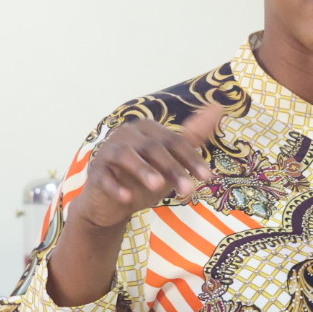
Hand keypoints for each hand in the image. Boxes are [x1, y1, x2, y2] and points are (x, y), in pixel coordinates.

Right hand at [70, 106, 221, 230]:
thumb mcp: (172, 160)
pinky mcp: (95, 170)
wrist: (113, 203)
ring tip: (158, 186)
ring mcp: (108, 150)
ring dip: (143, 170)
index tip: (208, 178)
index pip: (174, 141)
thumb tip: (218, 108)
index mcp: (148, 129)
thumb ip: (193, 136)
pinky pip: (104, 176)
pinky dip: (115, 186)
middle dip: (173, 169)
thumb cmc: (145, 178)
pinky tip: (127, 197)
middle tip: (189, 191)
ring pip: (126, 155)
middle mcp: (127, 134)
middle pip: (153, 148)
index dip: (192, 158)